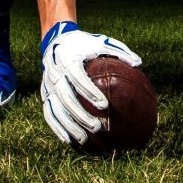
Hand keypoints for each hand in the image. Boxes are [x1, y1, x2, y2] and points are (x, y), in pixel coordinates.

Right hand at [39, 22, 142, 143]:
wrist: (57, 42)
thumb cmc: (85, 44)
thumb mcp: (101, 42)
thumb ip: (119, 51)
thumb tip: (138, 63)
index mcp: (67, 57)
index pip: (76, 76)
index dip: (89, 91)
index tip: (104, 105)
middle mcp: (54, 72)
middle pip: (65, 96)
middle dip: (80, 114)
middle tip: (98, 127)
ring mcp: (47, 85)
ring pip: (56, 109)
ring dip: (69, 125)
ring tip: (84, 139)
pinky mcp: (45, 94)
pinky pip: (49, 114)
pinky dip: (57, 127)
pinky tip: (69, 140)